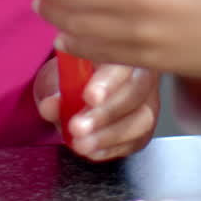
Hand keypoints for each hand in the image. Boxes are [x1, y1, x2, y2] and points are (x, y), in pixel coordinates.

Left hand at [33, 57, 158, 160]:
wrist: (81, 91)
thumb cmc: (75, 75)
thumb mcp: (59, 76)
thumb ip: (55, 89)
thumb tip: (51, 106)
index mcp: (122, 50)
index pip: (122, 61)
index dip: (107, 81)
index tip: (88, 96)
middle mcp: (142, 73)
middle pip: (135, 93)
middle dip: (105, 113)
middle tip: (77, 126)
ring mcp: (148, 102)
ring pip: (141, 120)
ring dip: (107, 136)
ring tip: (80, 143)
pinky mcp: (144, 130)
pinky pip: (135, 141)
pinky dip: (110, 149)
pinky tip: (91, 150)